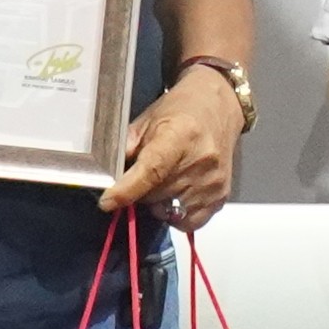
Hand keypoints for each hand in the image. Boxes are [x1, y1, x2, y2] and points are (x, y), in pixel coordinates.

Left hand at [102, 64, 248, 226]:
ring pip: (168, 211)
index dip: (126, 190)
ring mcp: (213, 181)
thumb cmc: (181, 110)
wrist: (218, 107)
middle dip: (141, 192)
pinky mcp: (221, 195)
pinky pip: (189, 222)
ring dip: (158, 202)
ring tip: (164, 180)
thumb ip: (126, 149)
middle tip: (144, 175)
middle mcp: (200, 161)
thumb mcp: (147, 121)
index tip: (108, 201)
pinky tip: (176, 195)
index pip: (151, 172)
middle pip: (155, 196)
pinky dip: (176, 214)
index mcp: (180, 135)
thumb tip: (107, 177)